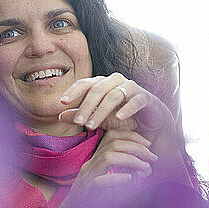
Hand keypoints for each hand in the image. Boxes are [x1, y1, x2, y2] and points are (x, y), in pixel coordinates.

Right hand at [52, 129, 157, 207]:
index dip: (132, 136)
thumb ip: (118, 172)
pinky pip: (101, 181)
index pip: (112, 137)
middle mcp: (90, 165)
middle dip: (137, 147)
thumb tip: (144, 167)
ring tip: (145, 168)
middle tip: (152, 157)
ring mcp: (87, 177)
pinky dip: (118, 178)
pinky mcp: (86, 192)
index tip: (148, 144)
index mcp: (95, 160)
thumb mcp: (105, 182)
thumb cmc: (89, 202)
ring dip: (131, 160)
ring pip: (108, 157)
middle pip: (113, 144)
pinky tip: (131, 179)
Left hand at [58, 72, 192, 186]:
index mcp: (103, 84)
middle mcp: (116, 81)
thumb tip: (59, 115)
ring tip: (92, 126)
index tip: (62, 102)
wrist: (149, 124)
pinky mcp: (145, 97)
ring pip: (113, 95)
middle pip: (97, 89)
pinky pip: (135, 100)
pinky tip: (118, 118)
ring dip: (101, 111)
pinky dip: (127, 109)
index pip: (85, 83)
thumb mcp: (98, 118)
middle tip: (78, 122)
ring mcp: (131, 88)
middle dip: (86, 106)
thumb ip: (80, 115)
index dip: (73, 91)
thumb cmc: (122, 118)